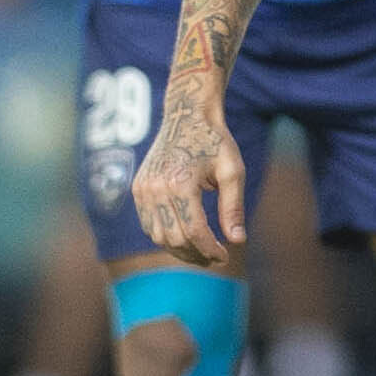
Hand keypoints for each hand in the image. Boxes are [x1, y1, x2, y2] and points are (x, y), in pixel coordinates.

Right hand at [131, 95, 247, 269]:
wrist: (185, 116)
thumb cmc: (215, 142)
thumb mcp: (233, 171)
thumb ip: (233, 207)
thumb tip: (238, 240)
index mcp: (180, 183)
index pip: (194, 231)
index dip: (210, 250)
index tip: (224, 257)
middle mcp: (156, 189)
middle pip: (174, 238)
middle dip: (196, 254)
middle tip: (215, 259)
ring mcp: (143, 190)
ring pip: (157, 235)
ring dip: (179, 249)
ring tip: (202, 252)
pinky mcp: (137, 189)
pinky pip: (148, 224)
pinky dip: (165, 235)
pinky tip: (184, 237)